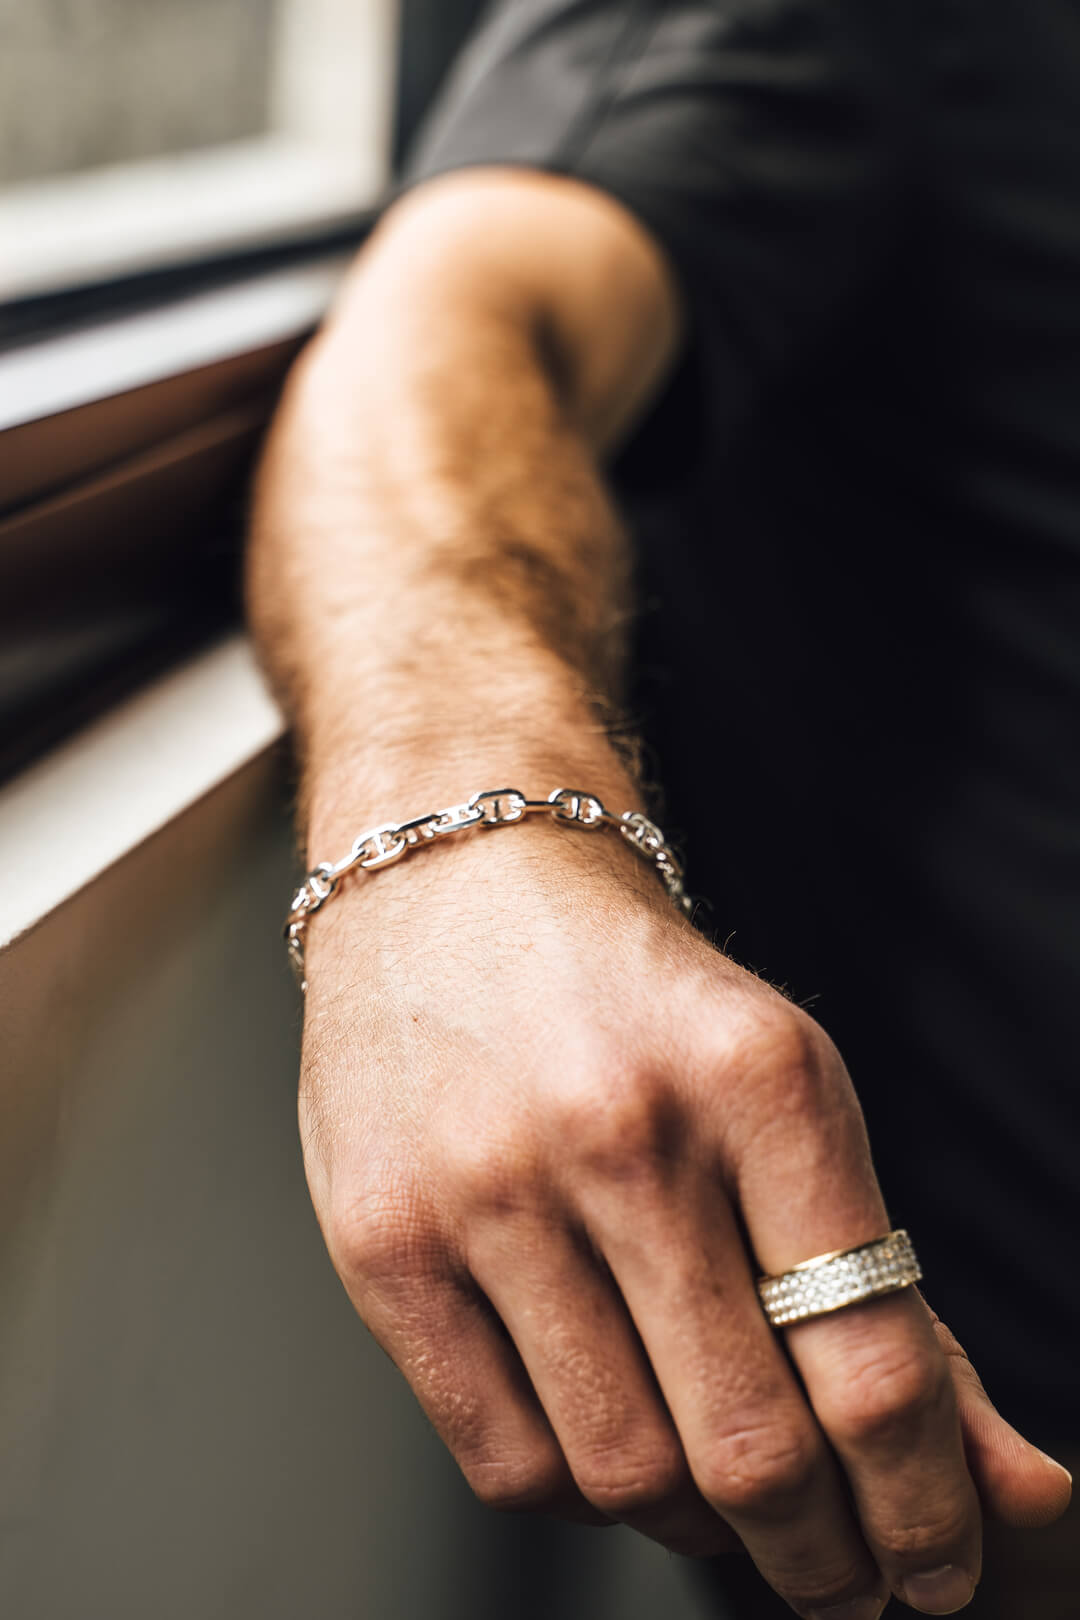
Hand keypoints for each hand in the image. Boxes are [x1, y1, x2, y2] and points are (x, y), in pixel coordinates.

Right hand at [298, 821, 1070, 1617]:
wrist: (455, 887)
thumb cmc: (636, 999)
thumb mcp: (789, 1096)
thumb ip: (895, 1294)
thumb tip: (1017, 1488)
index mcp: (759, 1078)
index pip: (874, 1360)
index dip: (928, 1508)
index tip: (936, 1569)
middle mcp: (621, 1130)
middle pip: (752, 1444)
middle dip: (820, 1554)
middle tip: (839, 1577)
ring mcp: (487, 1187)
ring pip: (625, 1470)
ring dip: (694, 1521)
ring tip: (712, 1489)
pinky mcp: (383, 1239)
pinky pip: (504, 1460)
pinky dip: (578, 1490)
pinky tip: (604, 1438)